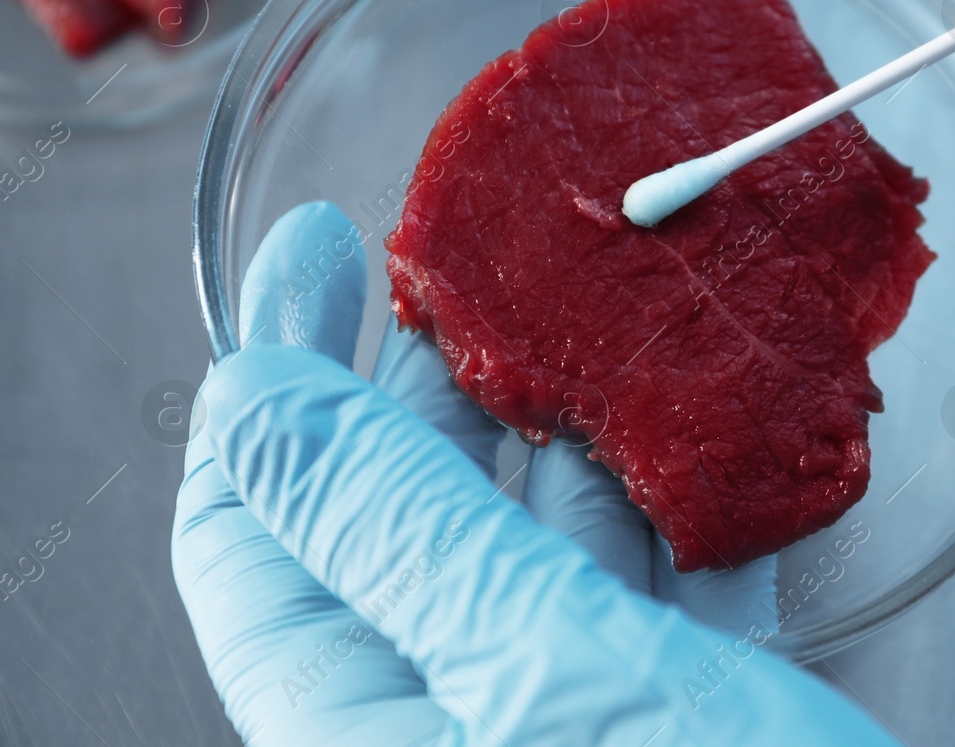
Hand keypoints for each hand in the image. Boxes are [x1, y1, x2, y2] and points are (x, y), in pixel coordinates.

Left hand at [171, 201, 897, 746]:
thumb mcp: (546, 683)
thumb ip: (398, 536)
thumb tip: (254, 399)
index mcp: (363, 736)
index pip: (259, 533)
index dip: (272, 383)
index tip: (315, 256)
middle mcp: (450, 735)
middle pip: (400, 526)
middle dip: (428, 387)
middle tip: (470, 269)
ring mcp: (568, 733)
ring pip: (534, 551)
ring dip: (567, 436)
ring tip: (595, 334)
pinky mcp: (672, 733)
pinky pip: (649, 601)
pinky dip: (675, 518)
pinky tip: (700, 451)